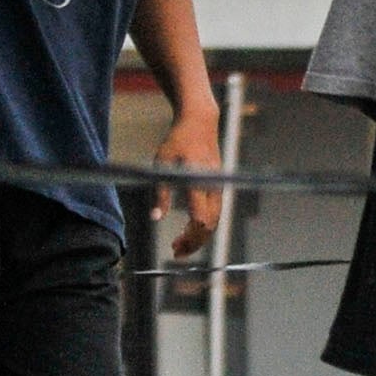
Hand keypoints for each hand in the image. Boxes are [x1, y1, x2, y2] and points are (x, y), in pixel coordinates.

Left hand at [153, 106, 225, 259]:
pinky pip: (215, 212)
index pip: (200, 217)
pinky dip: (204, 225)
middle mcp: (212, 186)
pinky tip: (189, 231)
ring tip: (179, 246)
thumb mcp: (162, 162)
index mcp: (197, 180)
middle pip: (210, 224)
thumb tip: (156, 218)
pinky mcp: (219, 187)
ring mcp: (218, 187)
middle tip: (175, 252)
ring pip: (215, 221)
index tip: (175, 246)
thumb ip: (161, 192)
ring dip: (199, 236)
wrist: (200, 123)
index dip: (190, 236)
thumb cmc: (177, 141)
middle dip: (194, 242)